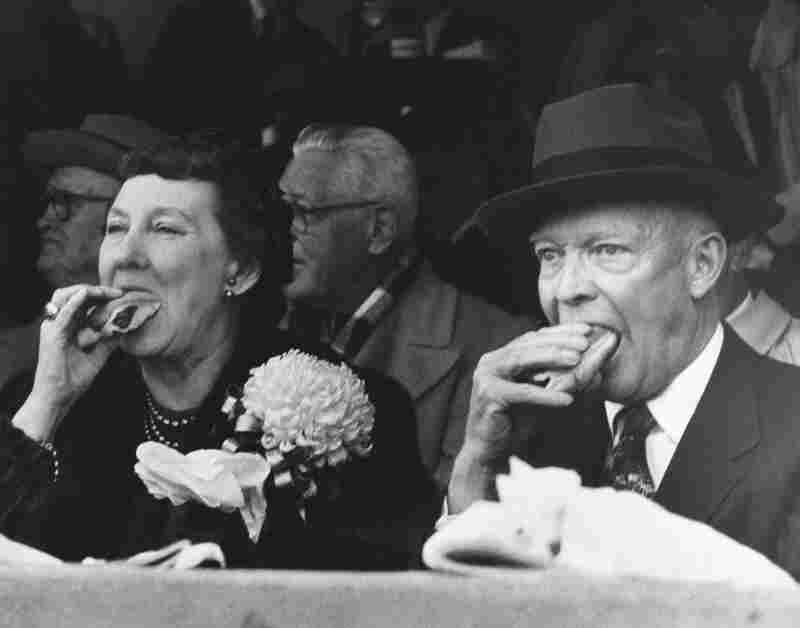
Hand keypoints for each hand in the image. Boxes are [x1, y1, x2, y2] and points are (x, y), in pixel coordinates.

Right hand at [26, 285, 122, 431]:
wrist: (59, 397)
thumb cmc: (74, 377)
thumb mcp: (99, 355)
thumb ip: (110, 339)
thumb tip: (127, 325)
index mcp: (69, 326)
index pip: (84, 301)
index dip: (102, 295)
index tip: (122, 296)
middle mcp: (60, 323)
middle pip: (74, 293)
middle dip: (97, 289)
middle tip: (118, 293)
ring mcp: (54, 326)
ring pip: (65, 295)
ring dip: (87, 291)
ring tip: (107, 293)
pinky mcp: (52, 334)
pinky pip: (64, 312)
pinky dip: (75, 301)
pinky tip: (87, 294)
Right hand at [448, 323, 614, 511]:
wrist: (490, 451)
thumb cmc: (516, 422)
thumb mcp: (545, 396)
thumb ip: (564, 380)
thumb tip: (597, 368)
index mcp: (502, 357)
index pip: (534, 338)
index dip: (560, 332)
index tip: (587, 330)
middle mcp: (491, 361)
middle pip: (528, 344)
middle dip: (558, 341)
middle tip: (585, 341)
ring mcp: (486, 376)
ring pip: (522, 360)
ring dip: (552, 358)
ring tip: (577, 359)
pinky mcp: (488, 395)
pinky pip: (521, 392)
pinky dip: (545, 395)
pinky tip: (567, 399)